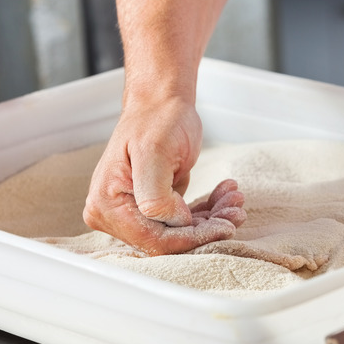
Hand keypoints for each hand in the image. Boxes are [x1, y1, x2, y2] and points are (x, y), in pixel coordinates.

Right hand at [83, 99, 245, 255]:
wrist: (161, 104)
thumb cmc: (156, 120)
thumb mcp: (154, 152)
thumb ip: (155, 195)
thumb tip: (172, 222)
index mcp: (107, 205)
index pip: (154, 239)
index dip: (192, 237)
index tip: (224, 226)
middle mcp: (115, 215)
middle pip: (169, 239)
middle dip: (207, 227)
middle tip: (236, 210)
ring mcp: (134, 212)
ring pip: (182, 231)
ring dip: (214, 218)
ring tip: (235, 199)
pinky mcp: (153, 208)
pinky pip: (184, 220)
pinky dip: (209, 211)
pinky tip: (226, 195)